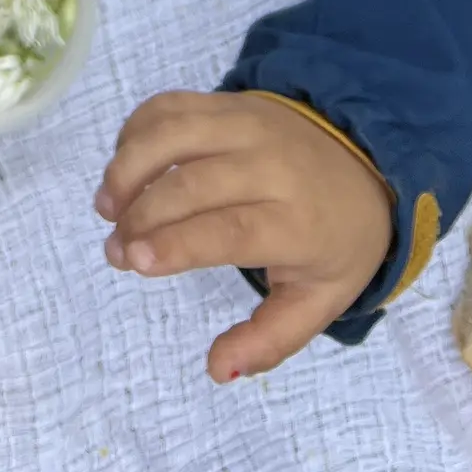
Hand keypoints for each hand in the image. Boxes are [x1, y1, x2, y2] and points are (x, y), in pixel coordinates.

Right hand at [98, 90, 393, 379]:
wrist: (365, 160)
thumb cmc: (336, 240)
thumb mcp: (319, 301)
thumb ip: (269, 339)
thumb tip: (216, 371)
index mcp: (298, 221)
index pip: (230, 229)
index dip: (178, 243)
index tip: (134, 261)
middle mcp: (270, 164)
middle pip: (191, 183)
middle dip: (142, 216)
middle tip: (114, 251)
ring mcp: (247, 123)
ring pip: (173, 133)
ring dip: (128, 168)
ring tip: (105, 208)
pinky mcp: (227, 101)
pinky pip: (170, 106)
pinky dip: (135, 132)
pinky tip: (122, 169)